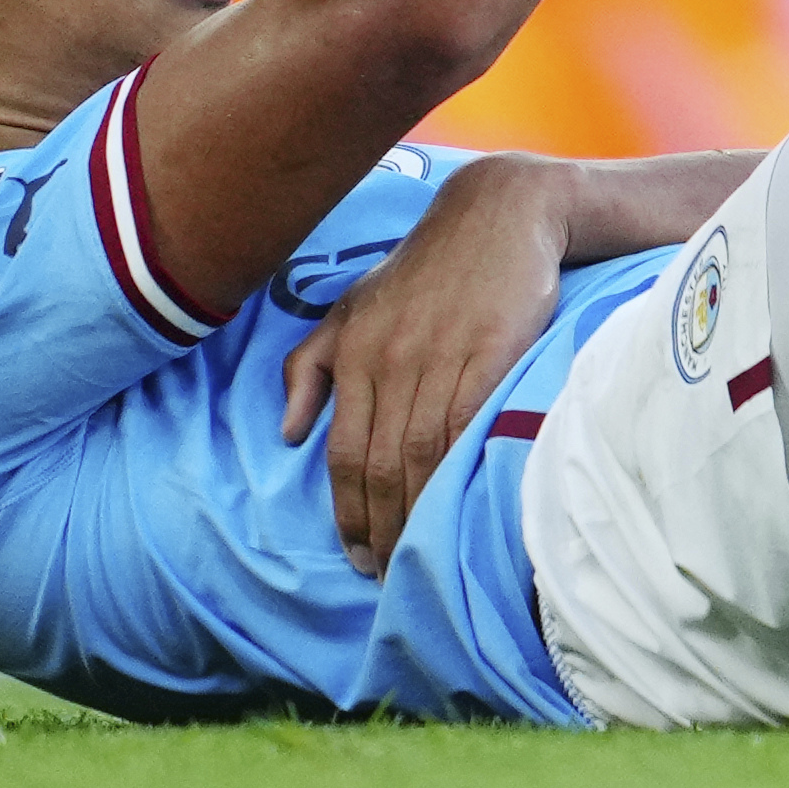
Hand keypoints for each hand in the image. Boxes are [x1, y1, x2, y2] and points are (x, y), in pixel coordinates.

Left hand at [279, 155, 572, 575]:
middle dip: (379, 527)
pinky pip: (464, 427)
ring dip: (415, 515)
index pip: (343, 452)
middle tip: (386, 574)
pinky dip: (455, 474)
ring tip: (418, 557)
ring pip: (418, 456)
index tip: (355, 555)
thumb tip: (288, 433)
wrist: (500, 214)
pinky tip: (456, 508)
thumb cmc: (424, 266)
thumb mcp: (352, 305)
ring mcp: (439, 356)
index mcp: (355, 351)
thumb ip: (312, 366)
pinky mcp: (489, 353)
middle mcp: (390, 358)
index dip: (346, 512)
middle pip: (378, 465)